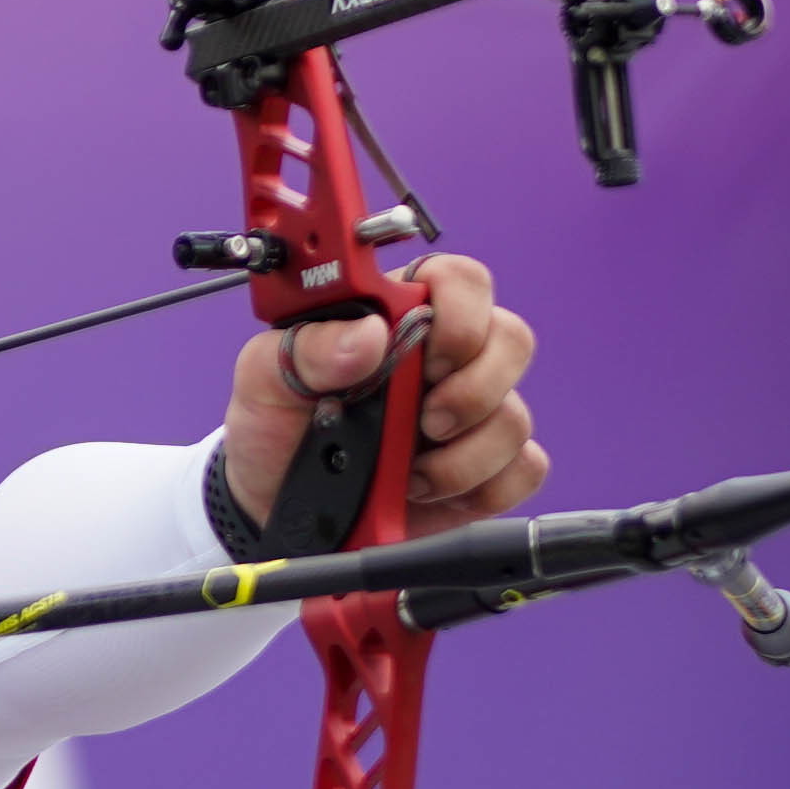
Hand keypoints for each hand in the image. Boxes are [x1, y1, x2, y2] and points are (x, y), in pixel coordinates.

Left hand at [217, 252, 545, 540]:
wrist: (270, 507)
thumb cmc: (275, 429)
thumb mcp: (265, 379)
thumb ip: (306, 348)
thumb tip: (369, 335)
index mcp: (399, 319)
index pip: (461, 281)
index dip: (462, 311)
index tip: (428, 356)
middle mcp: (446, 361)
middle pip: (512, 340)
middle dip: (476, 387)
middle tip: (425, 422)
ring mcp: (471, 417)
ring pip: (515, 417)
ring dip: (465, 455)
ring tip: (409, 475)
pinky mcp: (484, 473)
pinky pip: (524, 470)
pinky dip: (482, 487)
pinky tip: (429, 493)